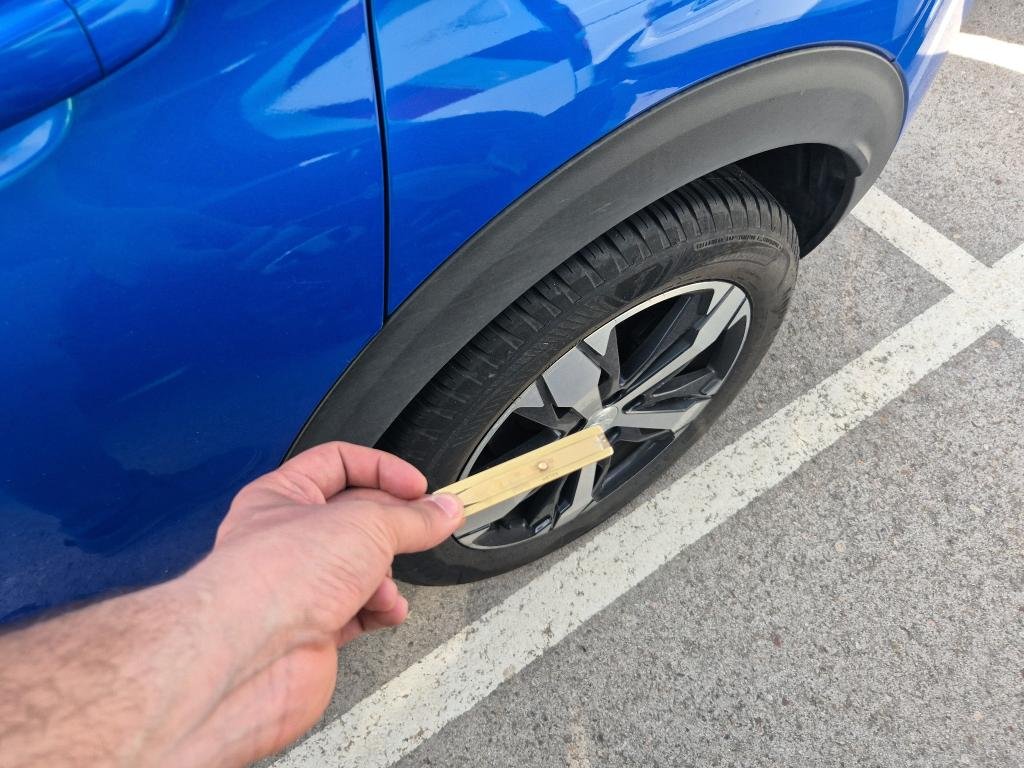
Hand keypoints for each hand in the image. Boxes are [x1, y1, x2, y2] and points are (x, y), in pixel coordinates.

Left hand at [173, 443, 463, 766]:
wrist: (252, 657)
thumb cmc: (276, 577)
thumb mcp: (366, 524)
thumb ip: (412, 517)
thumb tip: (442, 510)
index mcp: (282, 496)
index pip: (339, 463)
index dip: (383, 471)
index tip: (418, 489)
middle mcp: (285, 539)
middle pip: (356, 520)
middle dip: (391, 530)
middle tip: (422, 531)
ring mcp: (298, 587)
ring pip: (360, 569)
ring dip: (385, 577)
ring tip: (386, 584)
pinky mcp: (312, 630)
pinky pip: (358, 611)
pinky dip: (378, 611)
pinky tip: (384, 610)